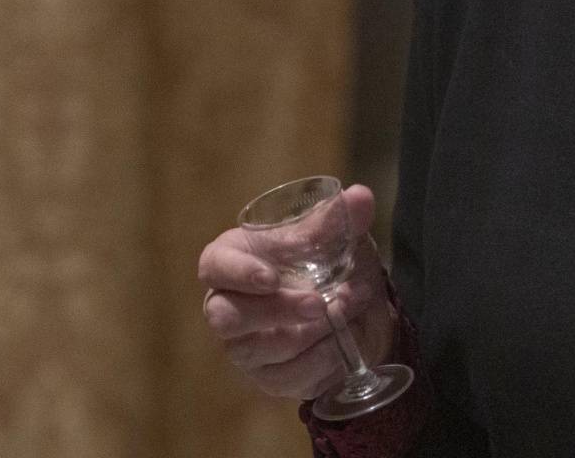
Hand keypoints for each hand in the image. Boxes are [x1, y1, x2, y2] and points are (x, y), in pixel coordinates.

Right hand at [198, 183, 395, 400]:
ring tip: (349, 309)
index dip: (237, 273)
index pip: (214, 266)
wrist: (357, 311)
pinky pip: (287, 378)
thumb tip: (360, 197)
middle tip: (319, 303)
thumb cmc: (327, 263)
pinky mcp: (268, 378)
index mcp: (233, 260)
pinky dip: (322, 360)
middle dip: (277, 311)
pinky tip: (344, 341)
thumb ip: (341, 220)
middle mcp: (228, 306)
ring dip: (312, 333)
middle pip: (226, 317)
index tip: (271, 277)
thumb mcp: (334, 238)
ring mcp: (245, 347)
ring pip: (260, 350)